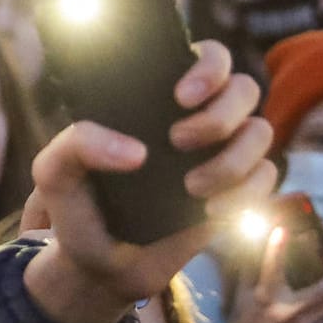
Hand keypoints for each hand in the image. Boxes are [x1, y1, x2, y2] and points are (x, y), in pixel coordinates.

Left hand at [23, 40, 274, 322]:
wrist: (100, 266)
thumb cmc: (79, 205)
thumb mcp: (55, 172)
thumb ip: (77, 144)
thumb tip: (137, 153)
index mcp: (158, 98)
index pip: (207, 56)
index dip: (208, 65)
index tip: (180, 96)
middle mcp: (198, 118)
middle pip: (244, 88)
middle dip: (219, 114)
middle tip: (178, 141)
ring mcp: (222, 153)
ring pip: (261, 132)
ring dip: (231, 160)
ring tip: (190, 188)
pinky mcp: (238, 191)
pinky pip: (267, 177)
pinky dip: (245, 193)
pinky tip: (210, 211)